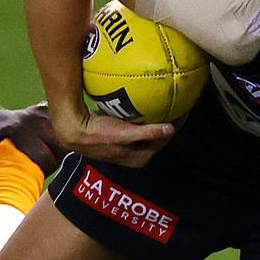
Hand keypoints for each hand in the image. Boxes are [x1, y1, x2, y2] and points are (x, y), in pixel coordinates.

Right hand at [50, 104, 176, 167]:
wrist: (74, 132)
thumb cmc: (99, 134)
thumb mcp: (125, 134)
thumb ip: (148, 132)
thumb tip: (170, 129)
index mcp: (140, 157)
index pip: (165, 139)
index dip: (176, 124)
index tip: (185, 109)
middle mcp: (136, 154)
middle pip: (159, 135)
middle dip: (170, 121)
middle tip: (180, 104)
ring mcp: (128, 146)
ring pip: (149, 130)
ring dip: (158, 118)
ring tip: (168, 103)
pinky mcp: (121, 137)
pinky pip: (139, 125)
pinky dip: (145, 116)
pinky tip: (146, 102)